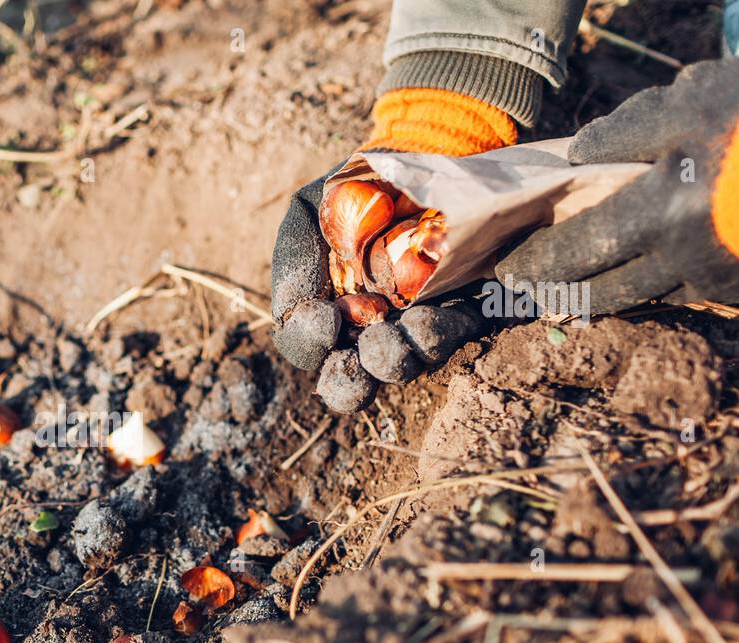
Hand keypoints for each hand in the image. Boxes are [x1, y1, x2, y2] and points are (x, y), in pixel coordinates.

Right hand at [270, 88, 516, 413]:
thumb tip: (311, 316)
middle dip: (352, 379)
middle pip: (347, 379)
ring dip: (398, 358)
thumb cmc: (357, 187)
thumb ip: (296, 262)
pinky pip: (450, 338)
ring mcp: (410, 326)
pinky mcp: (460, 313)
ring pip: (399, 365)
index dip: (308, 342)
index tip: (326, 320)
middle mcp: (363, 330)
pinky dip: (441, 335)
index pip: (304, 344)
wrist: (423, 150)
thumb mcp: (308, 211)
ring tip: (404, 334)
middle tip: (366, 355)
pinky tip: (435, 319)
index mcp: (321, 310)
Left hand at [497, 59, 738, 312]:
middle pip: (600, 291)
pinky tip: (624, 279)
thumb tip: (579, 159)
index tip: (505, 268)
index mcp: (663, 213)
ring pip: (640, 298)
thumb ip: (629, 131)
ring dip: (597, 296)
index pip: (575, 251)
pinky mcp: (737, 289)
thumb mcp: (696, 101)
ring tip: (562, 292)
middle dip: (555, 291)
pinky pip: (679, 293)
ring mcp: (716, 279)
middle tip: (520, 290)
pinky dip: (649, 287)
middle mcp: (683, 260)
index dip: (535, 261)